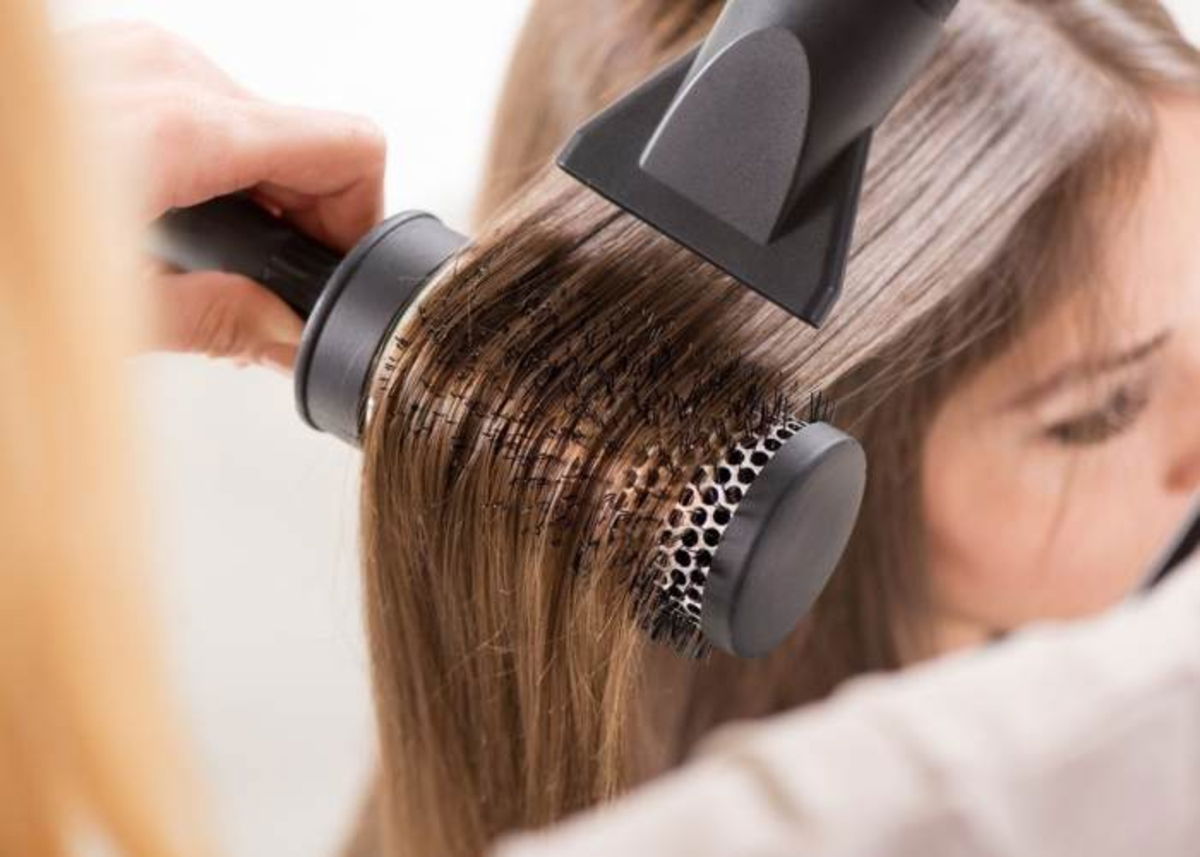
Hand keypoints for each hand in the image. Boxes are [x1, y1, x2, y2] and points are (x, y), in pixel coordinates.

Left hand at [68, 22, 386, 370]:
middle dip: (300, 216)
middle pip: (303, 138)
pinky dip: (206, 160)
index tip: (330, 269)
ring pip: (252, 120)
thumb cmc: (7, 256)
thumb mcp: (110, 311)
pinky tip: (162, 208)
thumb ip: (219, 323)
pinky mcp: (108, 54)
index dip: (358, 219)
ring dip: (251, 189)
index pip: (346, 147)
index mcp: (185, 128)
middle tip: (259, 283)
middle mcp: (168, 70)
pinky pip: (199, 103)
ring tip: (198, 250)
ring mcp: (135, 51)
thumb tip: (286, 338)